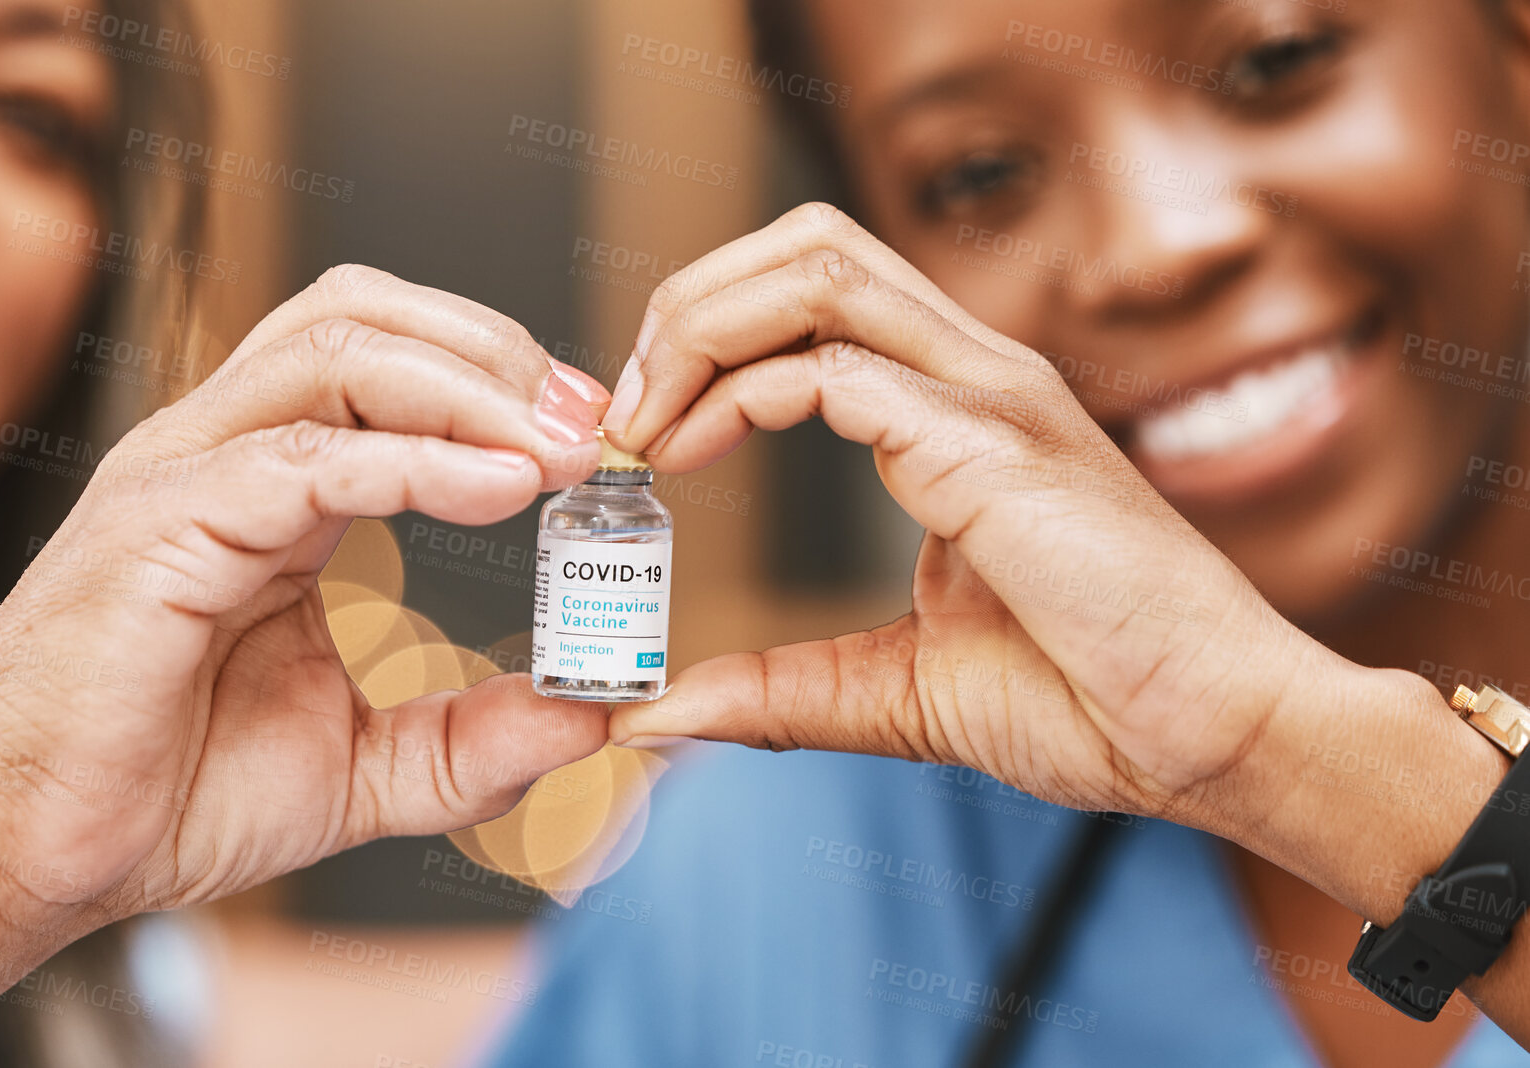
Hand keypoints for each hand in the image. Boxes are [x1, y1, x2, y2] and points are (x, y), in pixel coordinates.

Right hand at [0, 264, 611, 925]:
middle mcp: (221, 456)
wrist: (19, 858)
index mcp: (268, 487)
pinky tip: (498, 491)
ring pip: (332, 351)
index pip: (386, 361)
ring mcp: (180, 480)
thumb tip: (592, 718)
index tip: (592, 438)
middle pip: (361, 316)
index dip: (498, 378)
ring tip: (558, 447)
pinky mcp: (156, 531)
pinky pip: (301, 459)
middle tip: (592, 424)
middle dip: (493, 351)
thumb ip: (471, 740)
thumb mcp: (360, 767)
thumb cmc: (159, 795)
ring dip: (466, 384)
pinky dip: (413, 462)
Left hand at [601, 203, 1378, 828]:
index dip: (707, 338)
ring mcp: (989, 396)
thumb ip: (780, 690)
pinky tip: (687, 456)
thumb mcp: (896, 690)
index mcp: (957, 408)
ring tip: (641, 421)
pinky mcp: (990, 446)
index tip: (638, 432)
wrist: (1217, 736)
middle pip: (806, 245)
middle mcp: (974, 375)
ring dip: (699, 326)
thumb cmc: (1094, 699)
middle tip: (623, 409)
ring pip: (815, 269)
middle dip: (689, 303)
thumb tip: (656, 712)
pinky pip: (835, 370)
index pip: (814, 296)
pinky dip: (738, 395)